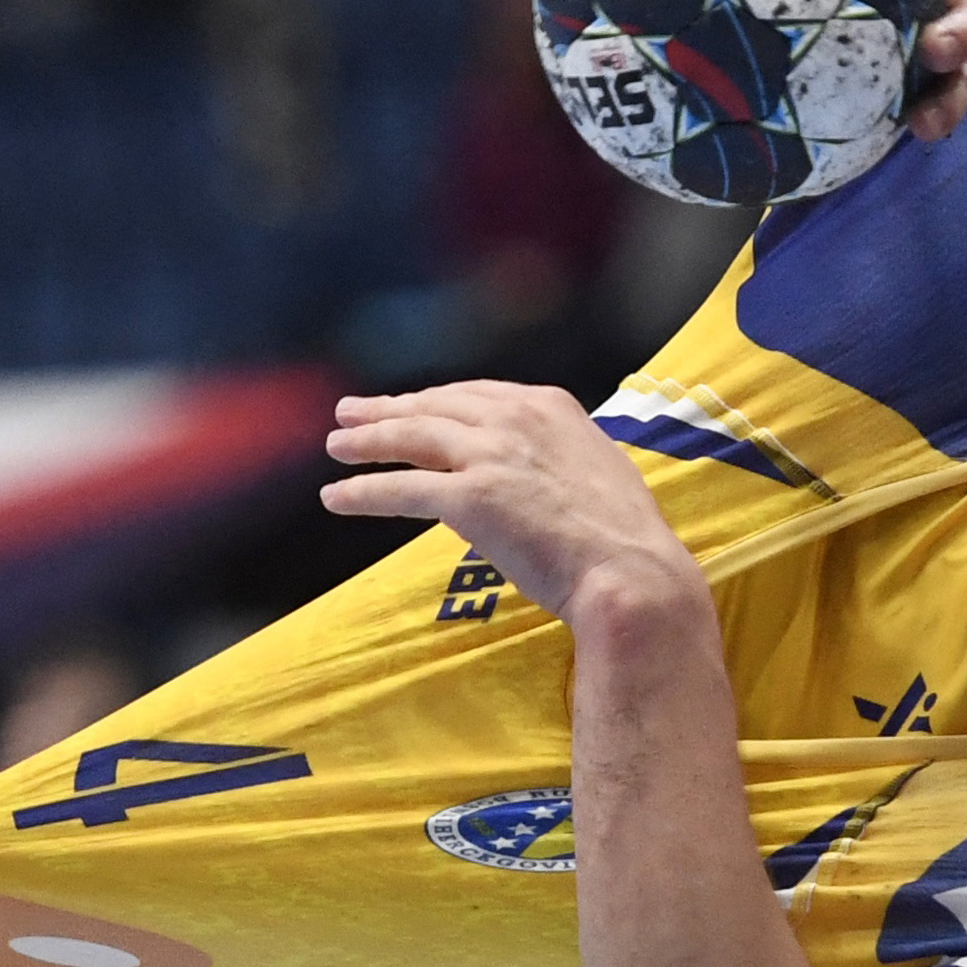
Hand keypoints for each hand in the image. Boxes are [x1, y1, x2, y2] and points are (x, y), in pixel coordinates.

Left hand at [319, 382, 710, 633]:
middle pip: (433, 408)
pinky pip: (400, 491)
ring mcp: (490, 455)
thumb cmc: (622, 537)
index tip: (407, 405)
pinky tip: (336, 498)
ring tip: (336, 448)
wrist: (631, 572)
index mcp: (549, 406)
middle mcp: (515, 419)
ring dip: (366, 442)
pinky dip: (362, 493)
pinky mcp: (470, 498)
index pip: (473, 394)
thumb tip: (536, 467)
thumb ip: (558, 454)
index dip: (431, 400)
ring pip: (410, 439)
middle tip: (350, 413)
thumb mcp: (597, 467)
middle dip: (387, 410)